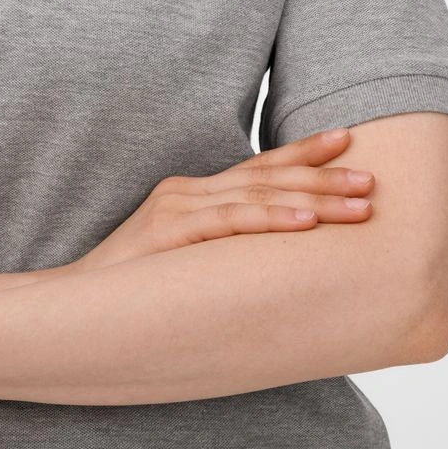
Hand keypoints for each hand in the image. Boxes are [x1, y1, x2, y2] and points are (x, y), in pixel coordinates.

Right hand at [73, 126, 374, 272]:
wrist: (75, 305)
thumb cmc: (136, 285)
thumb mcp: (185, 257)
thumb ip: (222, 245)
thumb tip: (275, 254)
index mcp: (196, 193)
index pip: (260, 168)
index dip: (305, 153)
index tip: (349, 143)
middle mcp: (189, 190)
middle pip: (268, 176)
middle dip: (324, 176)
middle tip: (372, 179)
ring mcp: (178, 206)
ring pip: (259, 196)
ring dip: (315, 198)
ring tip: (359, 203)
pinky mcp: (169, 230)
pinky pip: (230, 223)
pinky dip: (271, 220)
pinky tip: (305, 222)